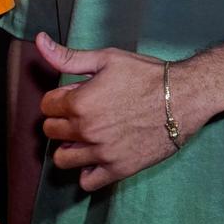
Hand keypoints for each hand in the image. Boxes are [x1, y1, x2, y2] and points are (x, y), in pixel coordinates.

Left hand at [35, 33, 207, 191]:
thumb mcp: (107, 58)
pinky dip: (87, 171)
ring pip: (62, 159)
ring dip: (68, 147)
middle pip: (51, 132)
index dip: (59, 97)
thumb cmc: (146, 75)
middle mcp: (87, 131)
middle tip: (80, 114)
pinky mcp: (118, 169)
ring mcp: (102, 153)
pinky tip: (96, 156)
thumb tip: (39, 41)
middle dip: (61, 120)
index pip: (47, 106)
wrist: (183, 98)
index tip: (76, 94)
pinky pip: (87, 182)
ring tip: (84, 137)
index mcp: (80, 103)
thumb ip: (69, 57)